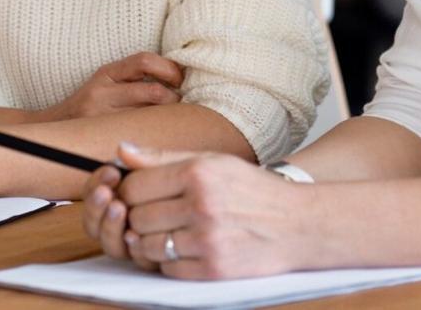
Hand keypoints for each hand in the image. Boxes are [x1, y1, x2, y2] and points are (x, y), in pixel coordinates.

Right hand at [39, 53, 182, 122]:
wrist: (53, 129)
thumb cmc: (88, 107)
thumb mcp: (105, 84)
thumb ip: (132, 79)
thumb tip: (178, 78)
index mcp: (106, 73)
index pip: (143, 61)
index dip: (169, 68)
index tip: (181, 78)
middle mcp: (102, 92)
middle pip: (152, 92)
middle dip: (176, 99)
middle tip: (186, 105)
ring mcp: (102, 117)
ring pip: (149, 116)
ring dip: (170, 118)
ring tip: (177, 122)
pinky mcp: (102, 137)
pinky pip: (138, 134)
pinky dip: (156, 134)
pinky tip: (164, 136)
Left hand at [84, 142, 308, 279]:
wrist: (299, 225)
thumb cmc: (251, 189)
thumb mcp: (211, 160)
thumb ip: (162, 156)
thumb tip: (120, 151)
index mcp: (197, 173)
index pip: (133, 186)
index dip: (127, 190)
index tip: (136, 193)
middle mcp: (201, 206)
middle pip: (136, 216)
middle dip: (136, 216)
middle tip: (151, 214)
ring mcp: (207, 240)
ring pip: (147, 245)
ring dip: (149, 241)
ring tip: (165, 232)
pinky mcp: (214, 270)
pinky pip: (167, 269)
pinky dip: (168, 261)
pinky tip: (182, 248)